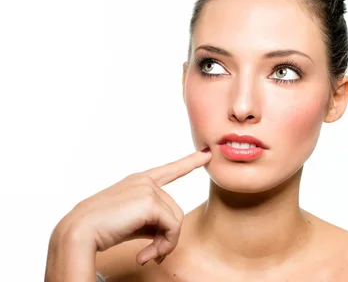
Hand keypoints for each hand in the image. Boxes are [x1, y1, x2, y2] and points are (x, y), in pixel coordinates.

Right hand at [57, 150, 211, 264]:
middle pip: (175, 211)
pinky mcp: (150, 201)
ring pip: (176, 220)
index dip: (189, 162)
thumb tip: (167, 236)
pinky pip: (173, 227)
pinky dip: (163, 246)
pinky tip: (144, 256)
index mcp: (138, 182)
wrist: (79, 233)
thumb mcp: (130, 223)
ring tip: (149, 256)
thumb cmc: (100, 230)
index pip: (169, 170)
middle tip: (152, 255)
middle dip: (167, 237)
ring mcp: (148, 189)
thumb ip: (151, 221)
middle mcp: (145, 181)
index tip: (206, 154)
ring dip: (165, 244)